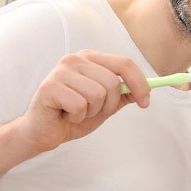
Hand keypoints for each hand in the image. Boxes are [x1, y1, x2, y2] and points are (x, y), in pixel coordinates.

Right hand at [18, 50, 150, 152]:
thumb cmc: (73, 115)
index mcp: (90, 58)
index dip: (140, 83)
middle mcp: (75, 59)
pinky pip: (80, 105)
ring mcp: (61, 71)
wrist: (43, 132)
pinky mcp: (49, 87)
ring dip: (91, 112)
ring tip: (77, 112)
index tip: (145, 102)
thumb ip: (124, 94)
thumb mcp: (105, 105)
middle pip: (112, 82)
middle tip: (92, 111)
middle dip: (109, 104)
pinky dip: (77, 117)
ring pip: (98, 94)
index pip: (124, 63)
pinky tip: (65, 115)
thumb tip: (147, 89)